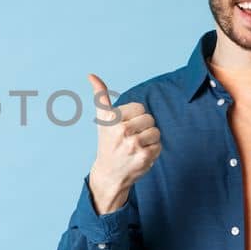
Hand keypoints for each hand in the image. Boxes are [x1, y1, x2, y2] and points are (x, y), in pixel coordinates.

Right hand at [86, 73, 160, 214]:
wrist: (109, 174)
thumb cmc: (108, 143)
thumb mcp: (102, 119)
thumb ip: (100, 96)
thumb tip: (91, 75)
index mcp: (111, 119)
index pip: (140, 107)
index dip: (135, 117)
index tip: (124, 128)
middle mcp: (121, 130)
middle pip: (150, 119)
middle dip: (143, 128)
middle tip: (131, 139)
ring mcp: (133, 144)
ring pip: (156, 132)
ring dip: (149, 140)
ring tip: (136, 147)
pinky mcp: (144, 156)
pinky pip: (159, 145)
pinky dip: (152, 151)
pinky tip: (140, 156)